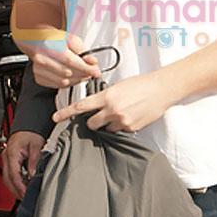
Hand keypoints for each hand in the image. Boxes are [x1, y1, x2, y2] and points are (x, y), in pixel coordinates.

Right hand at [1, 131, 45, 199]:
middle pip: (7, 178)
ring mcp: (6, 159)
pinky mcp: (9, 160)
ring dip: (15, 187)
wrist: (27, 126)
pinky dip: (15, 181)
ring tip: (24, 194)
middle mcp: (6, 156)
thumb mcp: (37, 145)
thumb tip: (32, 175)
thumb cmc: (31, 133)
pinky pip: (10, 174)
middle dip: (15, 190)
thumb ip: (34, 160)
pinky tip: (23, 186)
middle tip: (25, 197)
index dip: (19, 186)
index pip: (13, 174)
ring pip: (7, 178)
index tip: (25, 193)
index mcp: (11, 152)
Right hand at [32, 33, 100, 89]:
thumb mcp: (69, 38)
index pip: (71, 61)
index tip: (96, 72)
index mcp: (50, 46)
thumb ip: (82, 50)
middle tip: (90, 71)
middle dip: (82, 74)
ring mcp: (38, 69)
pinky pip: (57, 85)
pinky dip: (67, 83)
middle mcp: (42, 58)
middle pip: (68, 73)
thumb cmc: (52, 38)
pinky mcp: (38, 77)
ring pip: (63, 82)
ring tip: (81, 73)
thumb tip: (92, 62)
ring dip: (76, 80)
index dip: (85, 68)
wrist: (35, 41)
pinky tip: (71, 76)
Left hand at [52, 71, 170, 132]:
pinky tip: (132, 116)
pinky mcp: (131, 128)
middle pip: (92, 123)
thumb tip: (96, 106)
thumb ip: (105, 97)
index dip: (66, 113)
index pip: (81, 106)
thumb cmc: (141, 84)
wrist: (161, 89)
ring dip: (110, 124)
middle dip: (94, 122)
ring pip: (107, 129)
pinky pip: (120, 131)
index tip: (55, 118)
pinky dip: (123, 126)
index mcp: (106, 96)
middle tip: (101, 116)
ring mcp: (121, 120)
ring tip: (123, 113)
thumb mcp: (119, 86)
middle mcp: (112, 109)